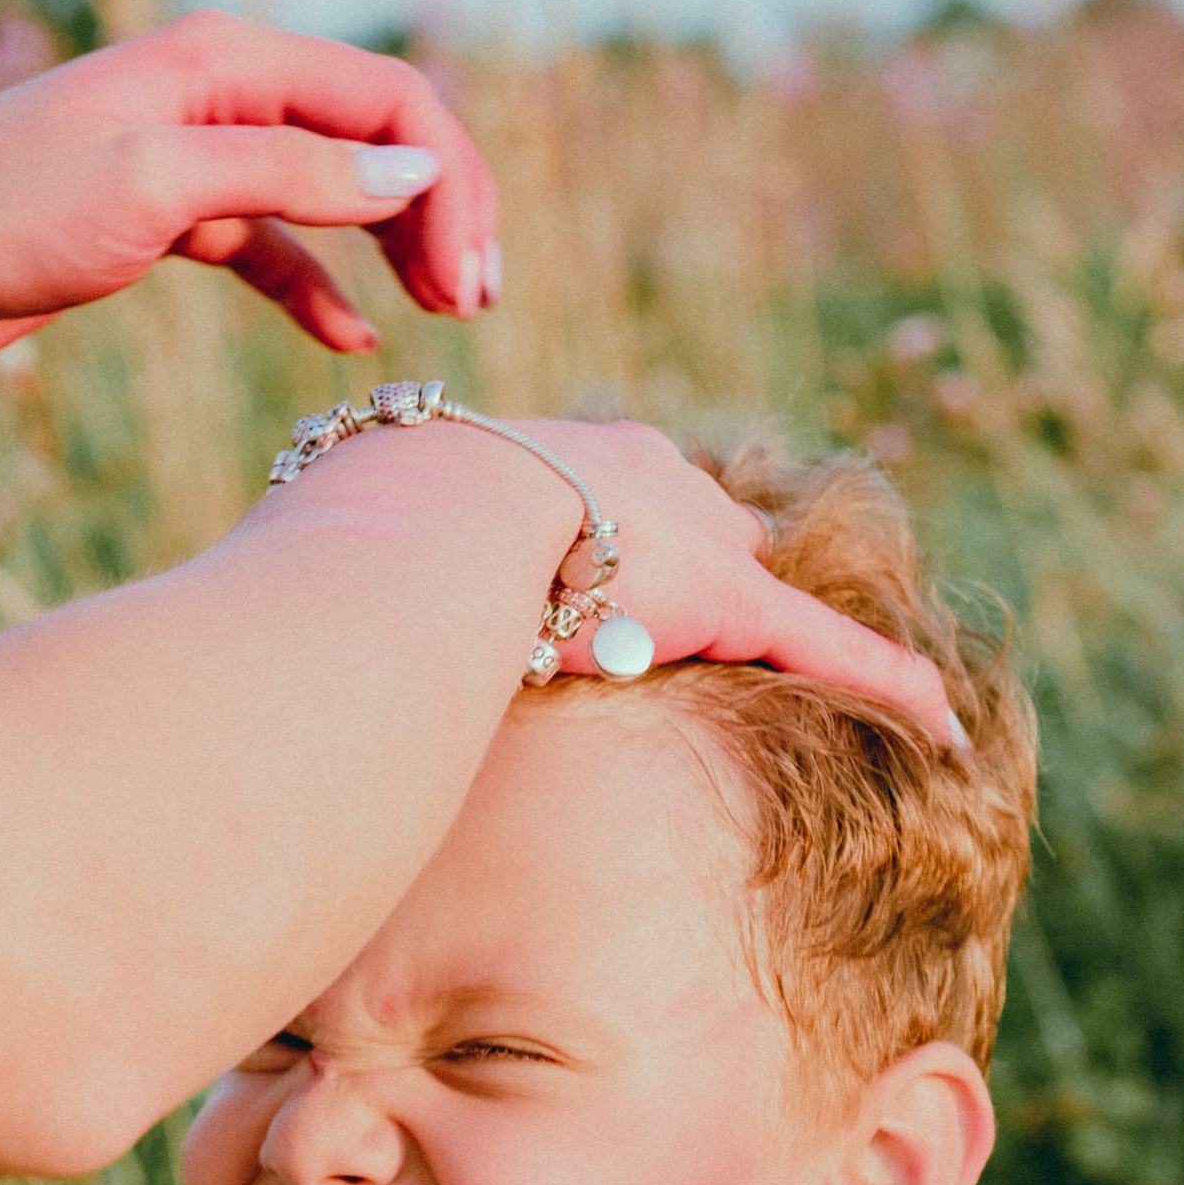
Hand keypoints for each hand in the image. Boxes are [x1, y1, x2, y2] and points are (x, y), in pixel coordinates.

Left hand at [0, 11, 500, 366]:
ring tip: (443, 316)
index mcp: (223, 60)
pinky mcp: (160, 221)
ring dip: (392, 247)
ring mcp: (191, 158)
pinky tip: (355, 340)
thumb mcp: (153, 188)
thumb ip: (288, 175)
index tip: (469, 276)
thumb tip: (413, 171)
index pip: (386, 100)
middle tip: (477, 300)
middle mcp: (217, 95)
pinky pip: (270, 247)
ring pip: (330, 193)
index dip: (448, 179)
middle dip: (438, 210)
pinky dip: (318, 288)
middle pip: (372, 138)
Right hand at [274, 416, 963, 748]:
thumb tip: (239, 662)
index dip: (612, 532)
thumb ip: (316, 596)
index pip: (598, 498)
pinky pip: (830, 649)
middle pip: (702, 528)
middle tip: (744, 604)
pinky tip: (944, 726)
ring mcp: (686, 534)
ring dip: (810, 635)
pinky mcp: (735, 601)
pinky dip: (887, 687)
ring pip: (772, 591)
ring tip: (869, 676)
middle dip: (727, 564)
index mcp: (535, 459)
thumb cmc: (342, 542)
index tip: (610, 559)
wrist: (411, 520)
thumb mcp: (326, 558)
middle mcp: (627, 475)